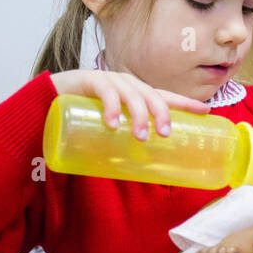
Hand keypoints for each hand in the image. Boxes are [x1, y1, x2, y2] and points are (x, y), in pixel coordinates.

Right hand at [50, 69, 207, 141]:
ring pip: (132, 94)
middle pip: (152, 95)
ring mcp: (109, 81)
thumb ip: (126, 144)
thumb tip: (147, 172)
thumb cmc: (84, 121)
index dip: (186, 103)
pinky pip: (104, 92)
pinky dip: (111, 108)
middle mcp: (126, 85)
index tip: (207, 111)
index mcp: (136, 95)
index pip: (166, 96)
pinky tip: (112, 124)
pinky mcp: (88, 81)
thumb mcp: (112, 132)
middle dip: (162, 113)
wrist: (46, 105)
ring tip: (140, 136)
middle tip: (164, 134)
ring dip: (138, 115)